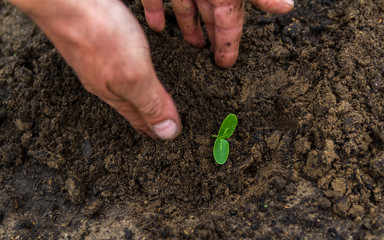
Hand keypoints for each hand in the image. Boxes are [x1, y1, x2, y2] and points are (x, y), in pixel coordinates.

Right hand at [10, 0, 180, 139]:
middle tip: (153, 127)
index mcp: (114, 92)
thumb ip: (151, 102)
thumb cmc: (97, 32)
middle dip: (144, 117)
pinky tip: (123, 70)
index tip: (162, 140)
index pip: (139, 118)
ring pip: (121, 88)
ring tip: (142, 104)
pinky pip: (115, 68)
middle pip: (130, 105)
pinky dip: (126, 76)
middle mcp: (103, 81)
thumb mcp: (133, 73)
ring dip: (135, 98)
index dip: (154, 130)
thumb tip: (167, 134)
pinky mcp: (94, 44)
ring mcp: (96, 63)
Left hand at [142, 0, 293, 67]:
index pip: (231, 22)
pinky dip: (156, 13)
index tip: (227, 63)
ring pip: (186, 8)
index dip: (230, 44)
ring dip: (189, 27)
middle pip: (211, 17)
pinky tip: (158, 28)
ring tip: (193, 45)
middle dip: (214, 36)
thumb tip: (286, 6)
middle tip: (215, 57)